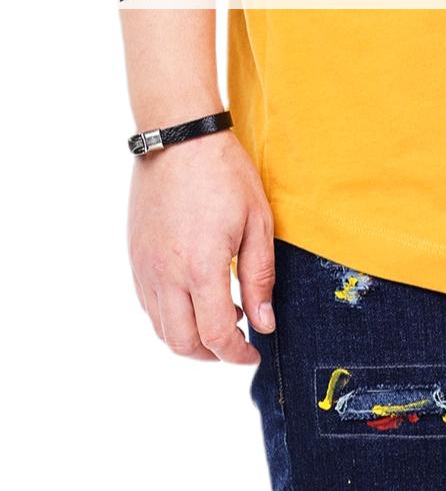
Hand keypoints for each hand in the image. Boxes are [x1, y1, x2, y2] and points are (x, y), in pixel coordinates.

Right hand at [128, 131, 274, 363]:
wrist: (178, 135)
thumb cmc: (223, 173)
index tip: (253, 352)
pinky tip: (194, 298)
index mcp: (200, 267)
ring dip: (190, 337)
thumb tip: (264, 324)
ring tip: (218, 318)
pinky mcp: (135, 255)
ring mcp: (145, 265)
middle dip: (211, 354)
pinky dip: (171, 316)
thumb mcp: (257, 225)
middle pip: (183, 343)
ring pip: (161, 328)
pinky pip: (148, 304)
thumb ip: (260, 280)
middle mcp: (166, 272)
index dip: (237, 354)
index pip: (216, 336)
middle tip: (234, 343)